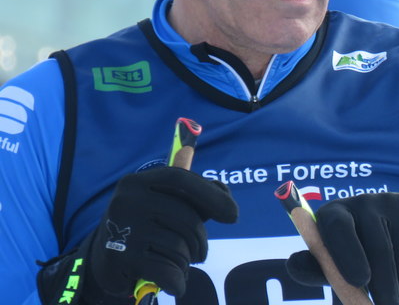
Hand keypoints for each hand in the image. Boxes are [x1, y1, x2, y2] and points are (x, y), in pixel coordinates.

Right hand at [37, 167, 237, 303]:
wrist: (102, 260)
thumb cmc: (146, 226)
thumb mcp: (166, 204)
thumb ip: (196, 196)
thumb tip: (225, 196)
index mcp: (138, 182)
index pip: (182, 180)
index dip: (211, 195)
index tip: (234, 215)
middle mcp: (127, 200)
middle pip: (186, 218)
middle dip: (201, 239)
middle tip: (201, 252)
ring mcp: (123, 230)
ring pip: (180, 247)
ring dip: (187, 260)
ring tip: (179, 261)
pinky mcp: (122, 260)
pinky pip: (169, 271)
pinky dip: (179, 280)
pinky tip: (176, 281)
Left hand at [286, 191, 398, 304]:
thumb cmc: (358, 251)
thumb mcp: (337, 259)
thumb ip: (318, 267)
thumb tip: (292, 265)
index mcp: (337, 213)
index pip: (337, 225)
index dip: (347, 252)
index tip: (359, 281)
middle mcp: (364, 202)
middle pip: (377, 247)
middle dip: (384, 286)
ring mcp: (393, 204)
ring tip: (396, 292)